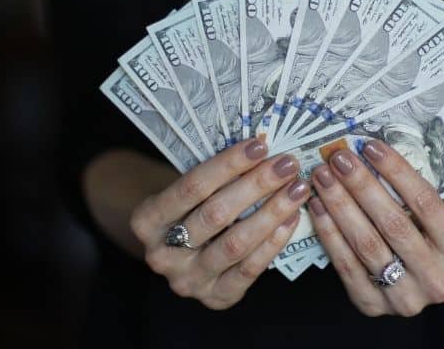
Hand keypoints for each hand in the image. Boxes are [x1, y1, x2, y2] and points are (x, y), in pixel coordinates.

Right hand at [130, 137, 309, 309]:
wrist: (178, 251)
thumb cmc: (188, 209)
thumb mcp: (186, 189)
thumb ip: (215, 175)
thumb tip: (261, 149)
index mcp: (146, 220)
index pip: (192, 187)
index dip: (228, 164)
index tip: (260, 145)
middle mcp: (162, 255)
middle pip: (215, 215)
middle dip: (256, 186)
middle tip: (287, 165)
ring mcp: (188, 280)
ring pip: (235, 244)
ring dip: (272, 213)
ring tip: (296, 189)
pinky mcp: (216, 297)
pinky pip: (250, 269)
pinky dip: (274, 242)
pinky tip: (291, 218)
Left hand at [308, 140, 443, 316]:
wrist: (427, 275)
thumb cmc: (428, 231)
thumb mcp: (436, 212)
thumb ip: (410, 189)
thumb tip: (367, 150)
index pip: (427, 203)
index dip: (396, 172)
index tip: (370, 146)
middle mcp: (437, 280)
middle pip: (393, 224)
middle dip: (361, 186)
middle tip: (338, 158)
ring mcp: (405, 298)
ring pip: (367, 245)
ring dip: (340, 205)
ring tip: (323, 177)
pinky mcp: (373, 306)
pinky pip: (346, 265)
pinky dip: (329, 232)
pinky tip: (318, 206)